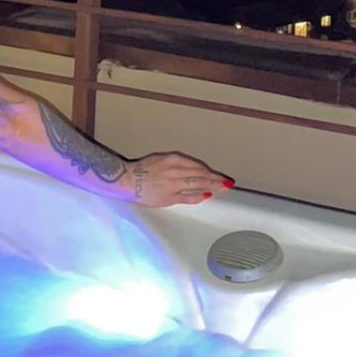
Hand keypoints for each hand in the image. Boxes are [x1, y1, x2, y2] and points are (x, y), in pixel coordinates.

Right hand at [117, 152, 233, 207]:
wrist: (127, 181)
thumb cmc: (143, 169)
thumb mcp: (161, 158)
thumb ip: (178, 163)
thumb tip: (195, 170)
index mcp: (173, 159)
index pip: (197, 166)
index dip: (210, 171)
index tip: (218, 174)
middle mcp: (175, 171)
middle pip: (201, 175)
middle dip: (216, 179)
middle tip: (227, 182)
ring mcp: (173, 185)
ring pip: (198, 185)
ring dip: (212, 186)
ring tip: (223, 188)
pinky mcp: (170, 197)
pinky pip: (188, 197)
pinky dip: (199, 196)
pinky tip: (207, 195)